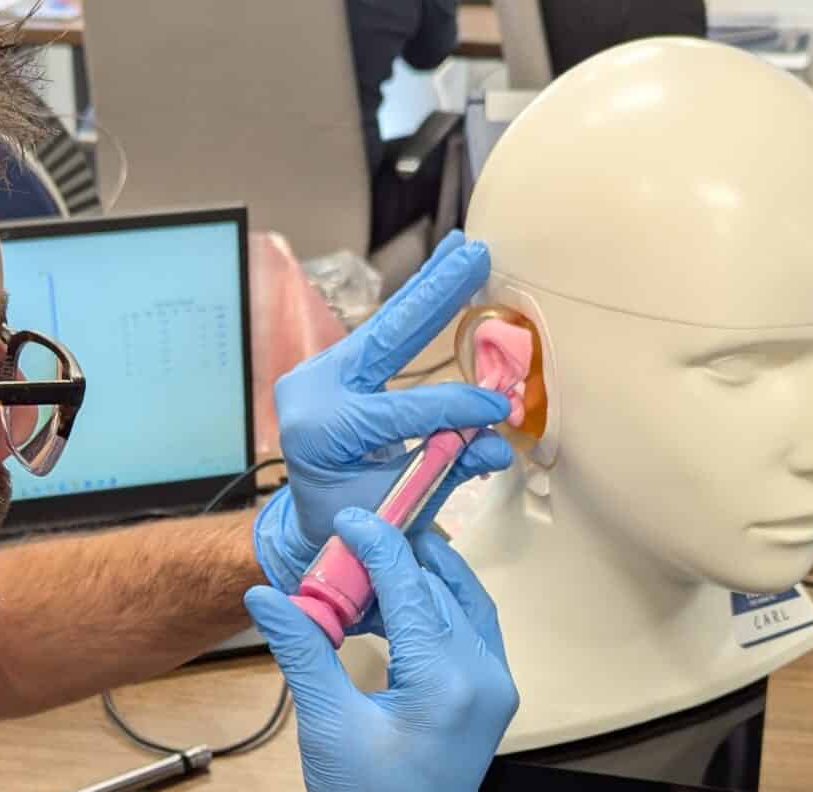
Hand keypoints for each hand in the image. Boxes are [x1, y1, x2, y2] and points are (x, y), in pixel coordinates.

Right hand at [244, 509, 517, 791]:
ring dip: (423, 578)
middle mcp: (485, 677)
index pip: (412, 589)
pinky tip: (401, 601)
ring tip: (374, 565)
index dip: (378, 546)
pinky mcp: (494, 694)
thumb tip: (264, 593)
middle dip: (397, 561)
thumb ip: (301, 648)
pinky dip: (439, 605)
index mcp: (446, 683)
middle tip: (351, 544)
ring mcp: (497, 686)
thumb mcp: (325, 719)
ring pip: (464, 603)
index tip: (350, 519)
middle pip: (442, 590)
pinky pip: (473, 628)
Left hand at [252, 232, 518, 610]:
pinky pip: (380, 332)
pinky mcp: (333, 366)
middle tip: (474, 254)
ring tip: (462, 249)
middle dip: (436, 295)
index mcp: (320, 431)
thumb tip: (496, 445)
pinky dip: (414, 304)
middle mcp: (313, 390)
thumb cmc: (354, 520)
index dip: (456, 409)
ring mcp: (319, 372)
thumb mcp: (398, 505)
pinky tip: (441, 272)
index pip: (402, 412)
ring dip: (428, 286)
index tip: (501, 409)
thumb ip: (446, 470)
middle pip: (385, 337)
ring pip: (385, 325)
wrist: (312, 520)